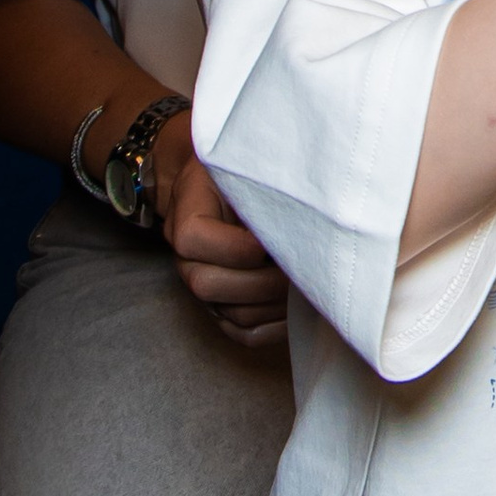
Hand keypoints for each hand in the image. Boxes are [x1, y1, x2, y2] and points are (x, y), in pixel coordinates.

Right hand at [153, 121, 287, 344]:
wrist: (229, 188)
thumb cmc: (245, 171)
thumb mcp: (247, 161)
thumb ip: (263, 176)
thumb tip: (309, 201)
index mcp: (186, 215)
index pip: (193, 239)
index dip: (236, 246)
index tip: (272, 240)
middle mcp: (187, 258)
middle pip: (208, 284)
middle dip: (264, 281)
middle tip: (303, 267)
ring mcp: (204, 287)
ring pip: (232, 314)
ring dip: (275, 305)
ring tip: (308, 283)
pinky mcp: (224, 308)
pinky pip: (244, 334)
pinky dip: (275, 328)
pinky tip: (300, 308)